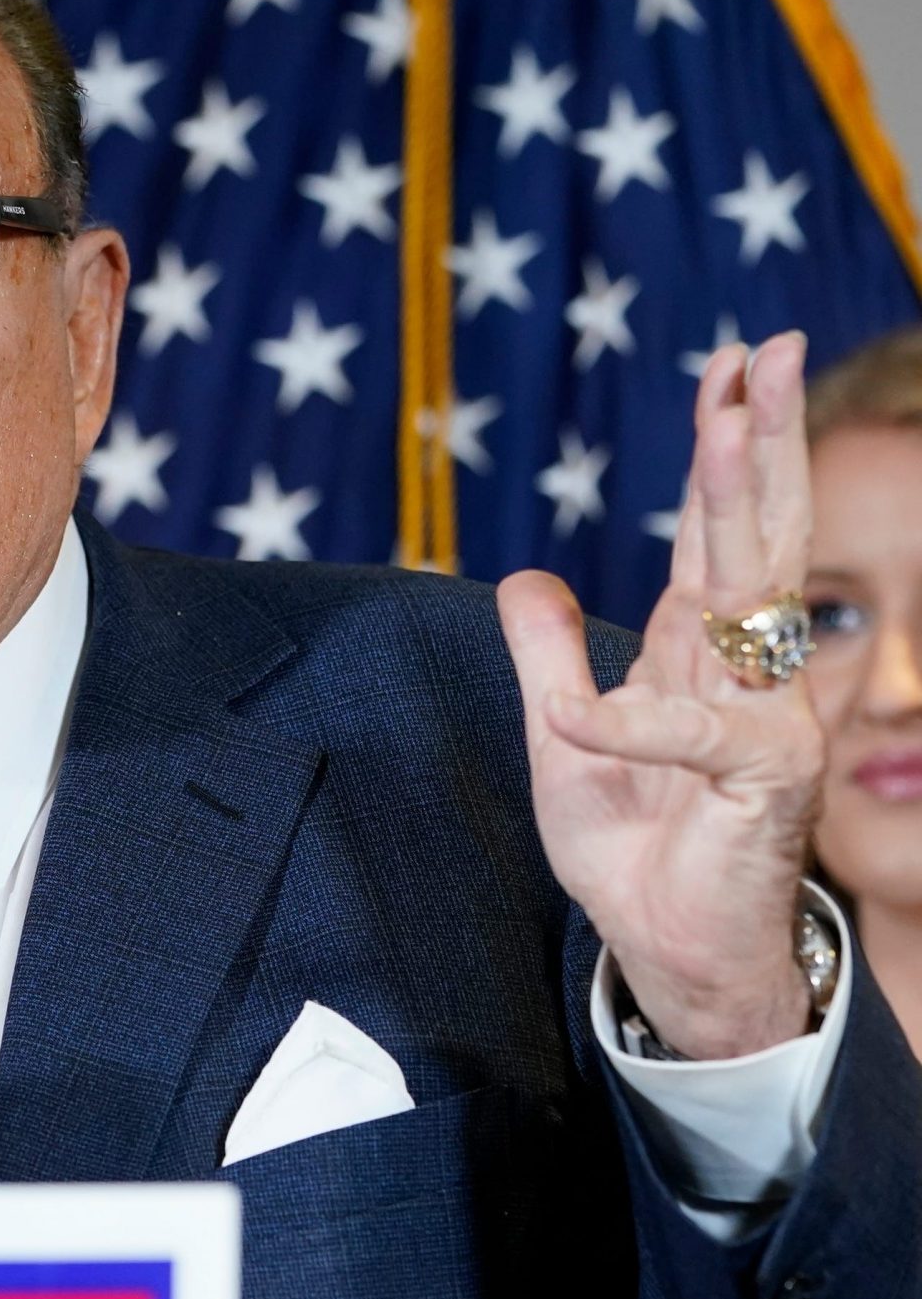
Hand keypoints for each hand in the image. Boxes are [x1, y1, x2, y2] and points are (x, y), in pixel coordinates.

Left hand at [497, 335, 824, 1059]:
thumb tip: (526, 578)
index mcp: (699, 650)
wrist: (667, 949)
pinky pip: (685, 734)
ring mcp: (765, 718)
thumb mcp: (562, 740)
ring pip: (749, 594)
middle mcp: (744, 670)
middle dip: (761, 438)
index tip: (734, 363)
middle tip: (773, 349)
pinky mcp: (761, 779)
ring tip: (730, 423)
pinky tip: (572, 716)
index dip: (723, 447)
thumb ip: (547, 658)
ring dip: (736, 505)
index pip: (713, 530)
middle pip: (752, 533)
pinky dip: (621, 722)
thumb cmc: (635, 845)